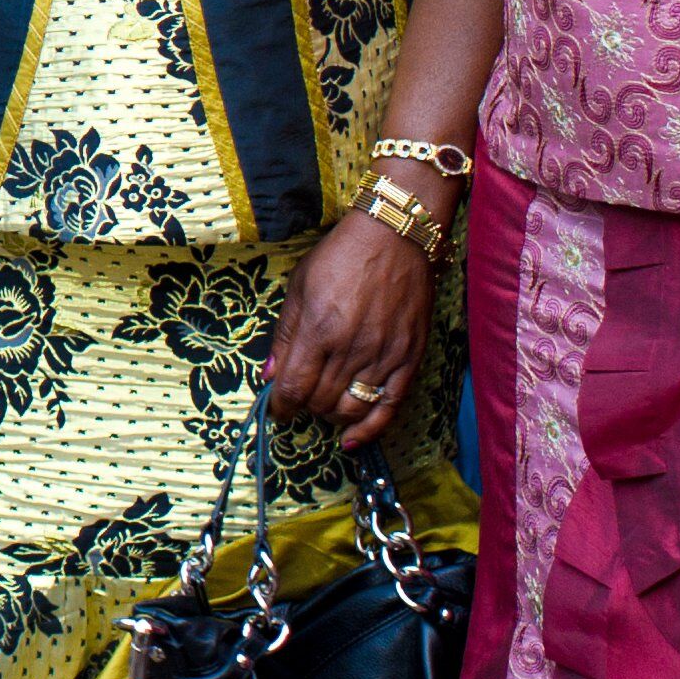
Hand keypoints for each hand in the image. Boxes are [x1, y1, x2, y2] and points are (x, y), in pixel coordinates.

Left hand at [267, 210, 431, 449]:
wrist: (395, 238)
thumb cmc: (341, 257)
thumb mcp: (299, 288)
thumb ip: (285, 336)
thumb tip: (269, 376)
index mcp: (318, 330)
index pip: (292, 388)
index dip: (280, 406)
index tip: (277, 409)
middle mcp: (351, 349)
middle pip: (320, 403)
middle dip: (304, 408)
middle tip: (300, 400)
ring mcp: (383, 357)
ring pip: (351, 409)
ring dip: (331, 417)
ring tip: (324, 407)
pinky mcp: (409, 359)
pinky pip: (389, 407)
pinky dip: (369, 430)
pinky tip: (352, 440)